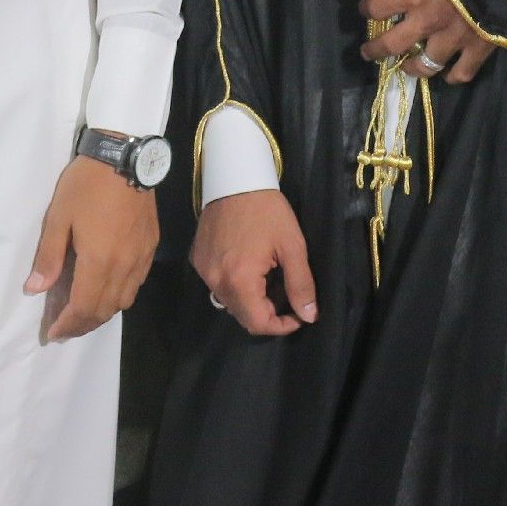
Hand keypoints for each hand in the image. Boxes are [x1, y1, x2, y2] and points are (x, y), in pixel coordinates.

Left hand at [24, 155, 156, 341]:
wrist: (125, 158)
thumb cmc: (85, 186)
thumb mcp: (58, 218)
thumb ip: (48, 257)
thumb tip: (35, 289)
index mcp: (98, 261)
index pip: (83, 308)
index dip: (67, 325)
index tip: (52, 333)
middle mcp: (124, 267)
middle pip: (104, 311)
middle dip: (82, 325)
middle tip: (63, 328)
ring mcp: (141, 259)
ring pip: (123, 301)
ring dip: (101, 314)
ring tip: (82, 314)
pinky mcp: (150, 249)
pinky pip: (135, 285)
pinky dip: (119, 297)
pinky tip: (106, 290)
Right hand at [192, 189, 316, 335]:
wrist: (235, 179)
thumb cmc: (267, 211)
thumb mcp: (292, 246)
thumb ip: (300, 284)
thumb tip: (309, 316)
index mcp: (239, 280)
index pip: (258, 323)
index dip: (281, 326)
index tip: (297, 313)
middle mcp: (216, 280)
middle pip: (242, 315)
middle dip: (267, 312)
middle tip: (285, 292)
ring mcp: (203, 270)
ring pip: (229, 301)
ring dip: (250, 299)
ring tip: (268, 278)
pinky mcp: (197, 259)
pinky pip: (217, 284)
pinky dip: (234, 284)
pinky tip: (247, 265)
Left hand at [356, 0, 496, 85]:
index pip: (376, 9)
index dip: (366, 9)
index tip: (366, 10)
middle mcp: (428, 21)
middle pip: (393, 45)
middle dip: (375, 50)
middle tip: (368, 53)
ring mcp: (453, 37)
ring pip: (426, 65)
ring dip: (412, 68)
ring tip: (407, 67)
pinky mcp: (478, 47)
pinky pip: (462, 72)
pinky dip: (453, 76)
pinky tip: (447, 74)